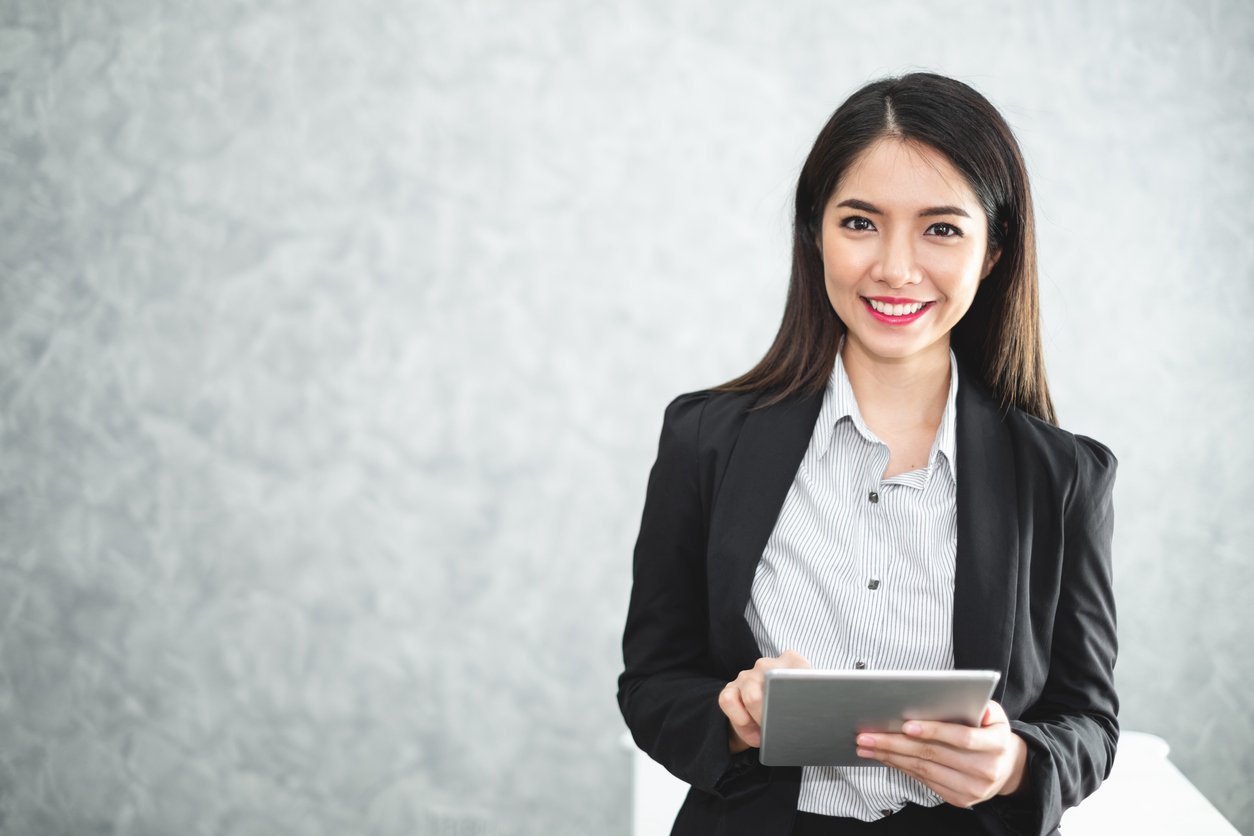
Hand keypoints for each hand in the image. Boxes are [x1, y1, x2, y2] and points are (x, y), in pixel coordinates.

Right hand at [718, 650, 809, 752]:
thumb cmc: (793, 710)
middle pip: (773, 686)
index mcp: (792, 662)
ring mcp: (748, 674)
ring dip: (759, 722)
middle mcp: (768, 664)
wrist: (770, 718)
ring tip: (767, 734)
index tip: (800, 713)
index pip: (799, 671)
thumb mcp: (807, 704)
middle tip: (781, 729)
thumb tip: (813, 713)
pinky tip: (752, 732)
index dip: (800, 696)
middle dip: (777, 714)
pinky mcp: (730, 688)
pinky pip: (728, 701)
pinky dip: (741, 723)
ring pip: (752, 697)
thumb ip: (811, 701)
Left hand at [854, 700, 1028, 807]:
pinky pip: (924, 781)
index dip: (934, 731)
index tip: (906, 725)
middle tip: (868, 735)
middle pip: (933, 755)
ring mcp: (971, 788)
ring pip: (924, 770)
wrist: (1006, 768)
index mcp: (995, 744)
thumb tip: (959, 696)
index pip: (962, 738)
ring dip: (891, 757)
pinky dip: (901, 768)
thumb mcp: (995, 715)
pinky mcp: (959, 799)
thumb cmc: (992, 733)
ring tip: (867, 746)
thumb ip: (981, 705)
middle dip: (896, 743)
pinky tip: (885, 757)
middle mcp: (985, 770)